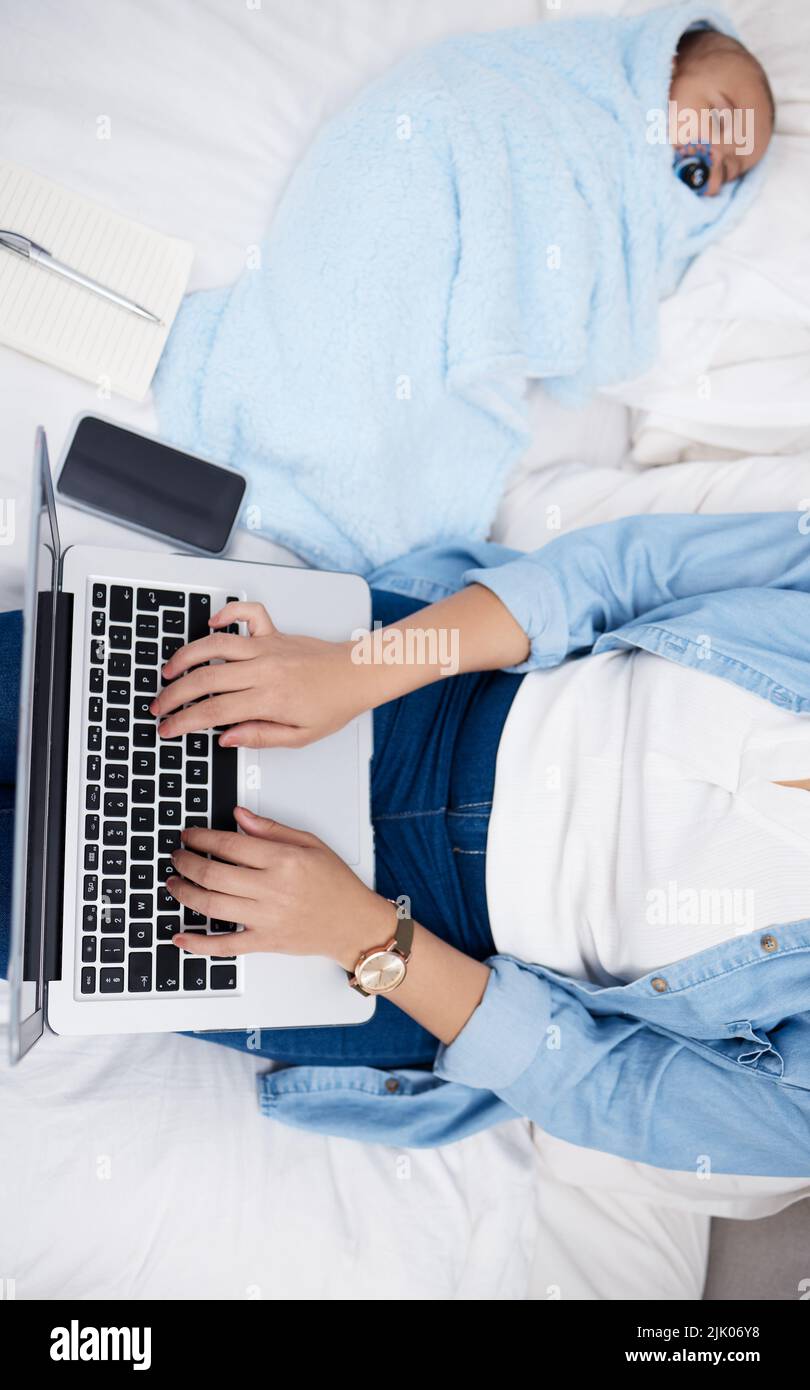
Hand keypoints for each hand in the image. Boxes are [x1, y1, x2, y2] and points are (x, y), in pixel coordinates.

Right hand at [150, 601, 371, 748]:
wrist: (357, 675)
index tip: (168, 728)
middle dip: (175, 694)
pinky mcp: (274, 633)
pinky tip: (211, 625)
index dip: (184, 721)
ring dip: (186, 656)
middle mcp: (265, 669)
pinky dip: (226, 614)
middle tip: (159, 705)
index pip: (214, 710)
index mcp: (270, 699)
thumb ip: (260, 736)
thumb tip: (225, 737)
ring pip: (216, 645)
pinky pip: (247, 614)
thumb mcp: (299, 736)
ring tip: (170, 670)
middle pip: (206, 679)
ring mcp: (268, 647)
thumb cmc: (333, 704)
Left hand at [167, 807, 395, 969]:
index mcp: (282, 860)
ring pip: (212, 906)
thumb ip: (271, 829)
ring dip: (185, 894)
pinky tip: (180, 936)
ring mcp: (266, 918)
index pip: (229, 845)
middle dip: (186, 863)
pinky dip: (198, 943)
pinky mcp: (264, 942)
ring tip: (174, 883)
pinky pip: (225, 946)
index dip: (201, 838)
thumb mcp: (310, 844)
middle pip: (213, 874)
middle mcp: (272, 889)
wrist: (354, 923)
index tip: (189, 835)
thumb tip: (239, 816)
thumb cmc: (336, 884)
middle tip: (177, 857)